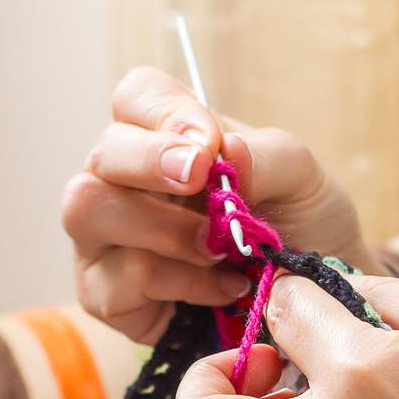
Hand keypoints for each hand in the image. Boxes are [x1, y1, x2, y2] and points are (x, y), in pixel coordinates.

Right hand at [61, 66, 381, 343]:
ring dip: (164, 229)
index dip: (166, 113)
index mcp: (164, 138)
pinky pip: (119, 280)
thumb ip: (265, 156)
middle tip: (202, 181)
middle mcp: (122, 181)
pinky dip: (181, 284)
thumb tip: (223, 149)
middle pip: (102, 153)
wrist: (309, 301)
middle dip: (149, 162)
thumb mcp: (301, 180)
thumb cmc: (297, 229)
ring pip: (89, 210)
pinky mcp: (105, 295)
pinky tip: (224, 290)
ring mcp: (104, 239)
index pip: (137, 97)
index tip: (211, 147)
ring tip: (220, 251)